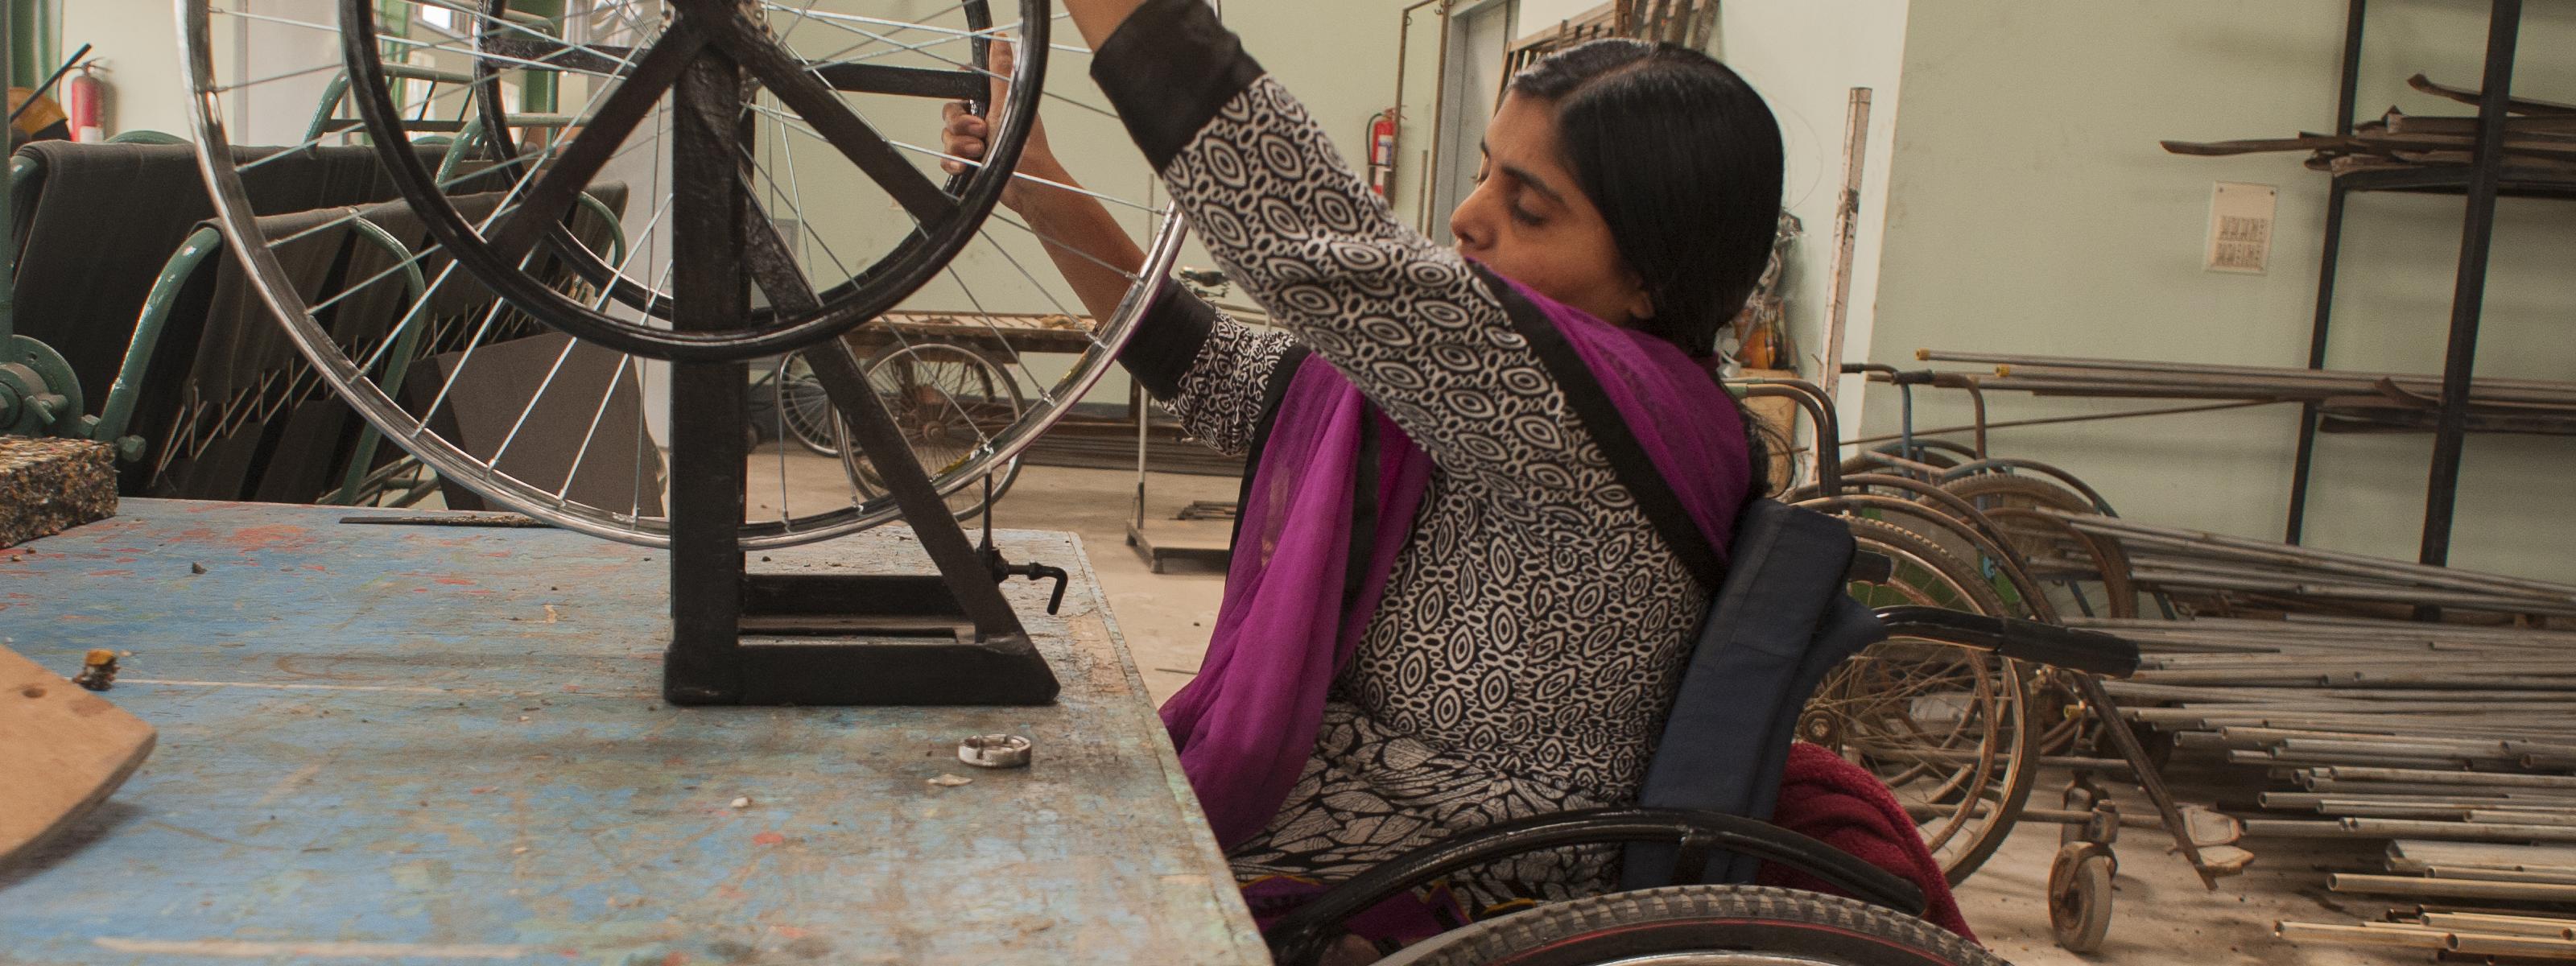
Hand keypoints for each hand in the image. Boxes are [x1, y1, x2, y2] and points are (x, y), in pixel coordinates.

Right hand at [940, 40, 1062, 212]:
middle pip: (951, 113)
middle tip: (981, 131)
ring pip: (948, 136)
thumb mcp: (1010, 103)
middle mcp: (984, 122)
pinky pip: (947, 158)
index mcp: (993, 104)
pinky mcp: (970, 164)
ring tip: (980, 151)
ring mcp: (976, 143)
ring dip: (961, 145)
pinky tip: (966, 166)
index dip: (962, 97)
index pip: (964, 90)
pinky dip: (954, 162)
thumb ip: (1001, 71)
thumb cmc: (1027, 147)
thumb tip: (1001, 41)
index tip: (971, 104)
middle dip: (961, 125)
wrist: (1029, 186)